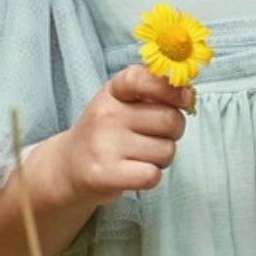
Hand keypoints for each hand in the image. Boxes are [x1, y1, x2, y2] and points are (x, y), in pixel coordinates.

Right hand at [60, 64, 190, 200]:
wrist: (68, 167)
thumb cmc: (105, 133)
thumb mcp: (121, 102)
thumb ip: (152, 92)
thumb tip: (187, 93)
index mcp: (112, 91)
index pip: (142, 78)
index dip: (170, 87)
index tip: (183, 97)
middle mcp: (106, 114)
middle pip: (170, 120)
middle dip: (173, 132)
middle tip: (154, 137)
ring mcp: (104, 144)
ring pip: (166, 150)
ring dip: (161, 158)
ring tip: (139, 156)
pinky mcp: (105, 174)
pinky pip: (152, 175)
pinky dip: (151, 177)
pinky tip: (134, 171)